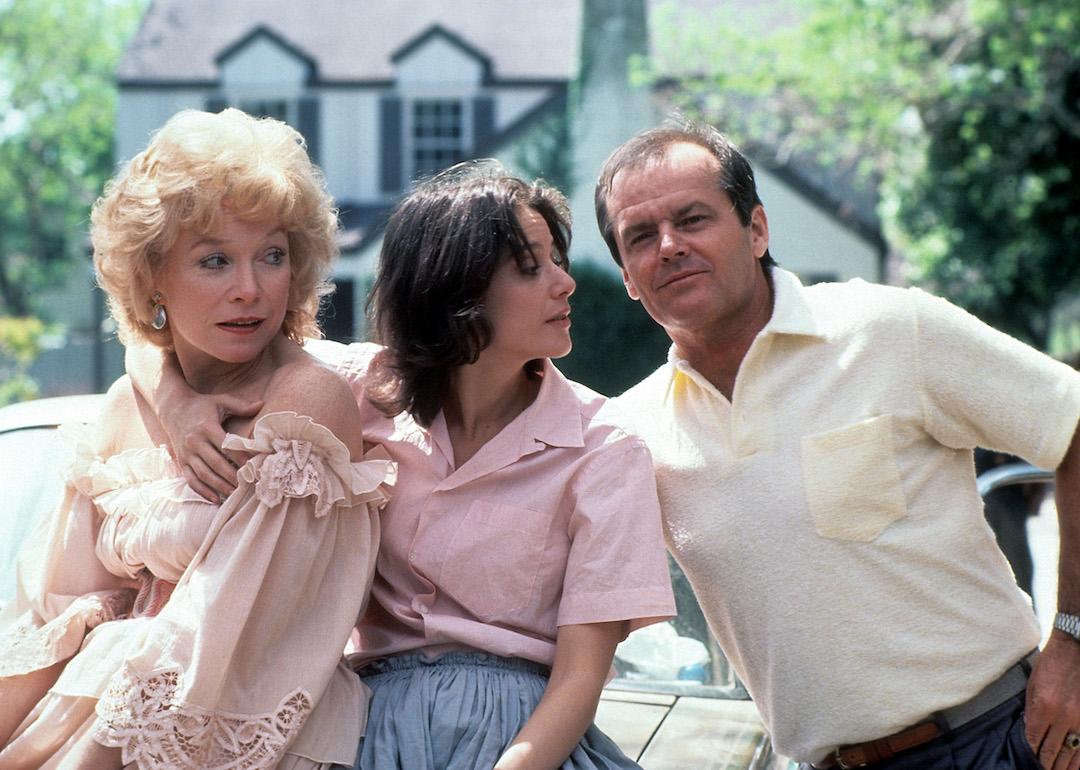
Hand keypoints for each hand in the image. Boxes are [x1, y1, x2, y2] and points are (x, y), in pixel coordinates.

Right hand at [164, 393, 261, 501]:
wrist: (173, 408)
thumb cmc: (202, 405)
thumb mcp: (221, 401)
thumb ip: (241, 406)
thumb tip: (262, 404)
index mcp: (207, 427)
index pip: (227, 446)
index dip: (241, 459)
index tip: (255, 468)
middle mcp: (195, 442)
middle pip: (216, 464)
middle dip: (233, 476)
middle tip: (249, 485)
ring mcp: (187, 454)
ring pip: (204, 474)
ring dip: (220, 486)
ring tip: (235, 494)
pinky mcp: (181, 462)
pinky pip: (191, 480)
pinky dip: (203, 491)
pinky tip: (216, 499)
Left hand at [1025, 634, 1079, 769]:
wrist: (1076, 649)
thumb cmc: (1052, 663)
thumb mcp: (1033, 683)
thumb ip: (1031, 709)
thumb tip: (1030, 731)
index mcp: (1043, 706)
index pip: (1034, 739)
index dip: (1032, 752)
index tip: (1030, 761)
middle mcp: (1063, 716)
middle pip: (1053, 750)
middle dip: (1046, 763)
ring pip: (1072, 751)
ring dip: (1063, 765)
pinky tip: (1075, 765)